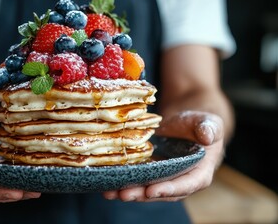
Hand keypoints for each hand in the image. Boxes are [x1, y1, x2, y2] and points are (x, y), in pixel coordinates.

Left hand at [103, 110, 224, 201]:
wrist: (185, 123)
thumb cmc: (200, 123)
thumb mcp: (208, 123)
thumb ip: (209, 129)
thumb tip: (207, 136)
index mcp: (199, 173)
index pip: (186, 185)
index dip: (169, 189)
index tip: (151, 190)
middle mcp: (180, 181)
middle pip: (161, 192)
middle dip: (141, 194)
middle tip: (123, 194)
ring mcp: (163, 178)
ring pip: (146, 189)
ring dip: (128, 191)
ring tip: (110, 192)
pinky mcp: (149, 173)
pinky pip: (137, 179)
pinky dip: (122, 182)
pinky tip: (106, 183)